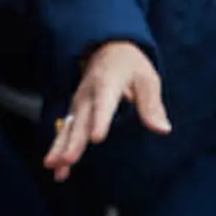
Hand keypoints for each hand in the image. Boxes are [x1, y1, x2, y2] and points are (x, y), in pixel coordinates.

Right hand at [46, 41, 169, 181]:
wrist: (106, 47)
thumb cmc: (130, 65)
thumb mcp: (146, 78)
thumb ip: (152, 104)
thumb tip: (163, 129)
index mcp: (107, 83)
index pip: (103, 103)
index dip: (99, 120)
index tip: (96, 138)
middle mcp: (88, 94)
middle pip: (80, 120)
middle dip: (73, 141)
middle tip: (68, 160)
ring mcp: (78, 103)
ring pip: (68, 127)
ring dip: (59, 147)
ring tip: (53, 166)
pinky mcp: (75, 111)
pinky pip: (65, 131)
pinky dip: (58, 148)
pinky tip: (56, 168)